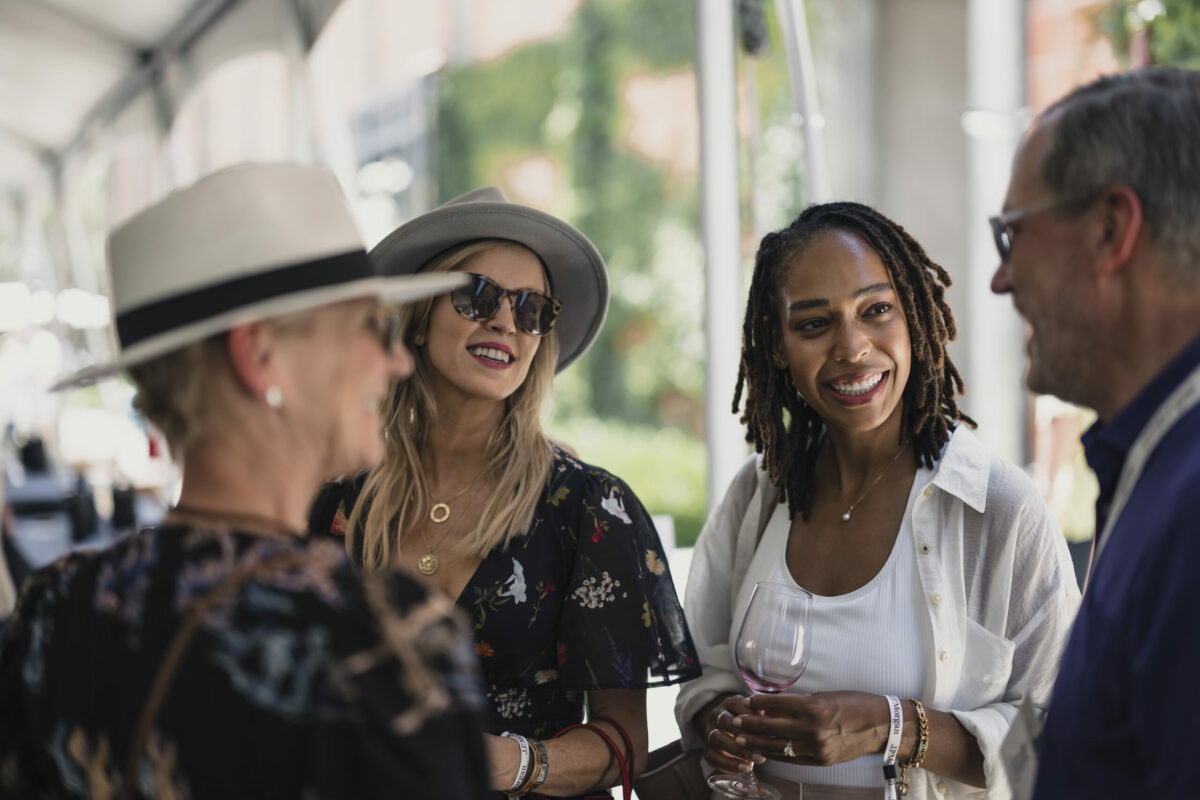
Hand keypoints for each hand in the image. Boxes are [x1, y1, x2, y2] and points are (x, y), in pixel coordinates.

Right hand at [703, 694, 766, 773]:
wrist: (729, 731)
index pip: (737, 704)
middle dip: (745, 735)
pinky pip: (712, 757)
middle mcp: (716, 715)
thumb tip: (782, 719)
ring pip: (717, 738)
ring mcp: (709, 732)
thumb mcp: (757, 714)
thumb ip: (766, 715)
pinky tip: (745, 768)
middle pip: (726, 721)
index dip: (751, 714)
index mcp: (729, 703)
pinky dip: (729, 764)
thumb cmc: (750, 722)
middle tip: (764, 747)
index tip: (768, 724)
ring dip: (738, 750)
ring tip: (757, 760)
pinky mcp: (707, 749)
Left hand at [732, 691, 888, 766]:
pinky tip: (762, 750)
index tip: (746, 701)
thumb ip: (799, 702)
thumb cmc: (855, 704)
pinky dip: (775, 754)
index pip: (776, 705)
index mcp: (813, 708)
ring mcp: (816, 748)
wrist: (882, 726)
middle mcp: (812, 730)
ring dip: (756, 742)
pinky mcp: (820, 761)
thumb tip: (773, 704)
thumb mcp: (825, 696)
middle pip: (771, 727)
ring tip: (741, 738)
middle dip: (750, 724)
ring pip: (777, 746)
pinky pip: (791, 758)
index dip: (758, 703)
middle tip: (734, 721)